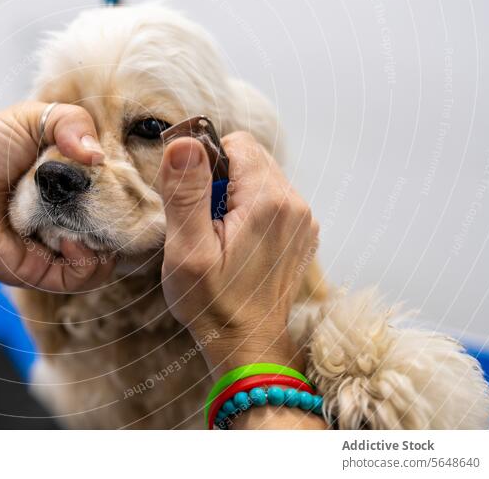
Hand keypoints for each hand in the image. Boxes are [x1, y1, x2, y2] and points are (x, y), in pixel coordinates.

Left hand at [0, 102, 115, 291]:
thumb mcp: (31, 118)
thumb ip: (73, 120)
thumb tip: (101, 156)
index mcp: (65, 185)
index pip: (112, 193)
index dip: (126, 187)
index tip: (132, 175)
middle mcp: (64, 218)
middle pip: (113, 226)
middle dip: (122, 215)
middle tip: (117, 199)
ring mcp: (54, 247)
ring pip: (104, 258)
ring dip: (108, 240)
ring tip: (92, 219)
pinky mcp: (39, 273)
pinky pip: (81, 277)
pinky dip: (89, 262)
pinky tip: (72, 239)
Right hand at [157, 132, 318, 374]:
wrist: (248, 346)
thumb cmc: (213, 303)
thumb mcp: (188, 250)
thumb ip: (186, 193)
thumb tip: (185, 142)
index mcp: (268, 201)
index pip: (236, 142)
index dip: (206, 161)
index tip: (192, 198)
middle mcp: (295, 204)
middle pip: (250, 157)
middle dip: (220, 179)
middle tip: (204, 223)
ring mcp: (303, 219)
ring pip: (261, 177)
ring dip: (235, 195)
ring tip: (219, 235)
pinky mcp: (302, 232)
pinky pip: (272, 199)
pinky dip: (250, 210)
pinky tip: (237, 243)